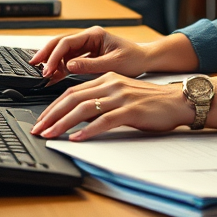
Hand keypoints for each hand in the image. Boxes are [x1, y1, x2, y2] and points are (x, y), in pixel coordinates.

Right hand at [29, 27, 150, 85]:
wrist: (145, 60)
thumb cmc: (134, 59)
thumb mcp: (113, 64)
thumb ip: (90, 65)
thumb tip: (69, 66)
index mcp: (94, 34)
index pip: (67, 42)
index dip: (54, 55)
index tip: (47, 69)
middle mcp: (88, 37)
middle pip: (60, 42)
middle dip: (46, 54)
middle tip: (34, 66)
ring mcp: (87, 45)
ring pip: (62, 51)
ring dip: (52, 62)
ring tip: (43, 74)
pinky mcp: (87, 55)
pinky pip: (69, 59)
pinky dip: (60, 67)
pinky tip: (54, 76)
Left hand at [31, 73, 194, 140]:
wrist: (178, 101)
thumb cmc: (152, 101)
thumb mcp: (122, 95)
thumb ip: (102, 100)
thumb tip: (78, 115)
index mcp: (108, 78)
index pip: (72, 90)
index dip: (53, 105)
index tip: (41, 119)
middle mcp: (112, 84)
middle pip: (73, 97)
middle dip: (51, 114)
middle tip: (38, 128)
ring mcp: (121, 97)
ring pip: (84, 108)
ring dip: (63, 123)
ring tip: (51, 135)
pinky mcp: (131, 111)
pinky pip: (104, 121)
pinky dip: (87, 130)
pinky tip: (77, 138)